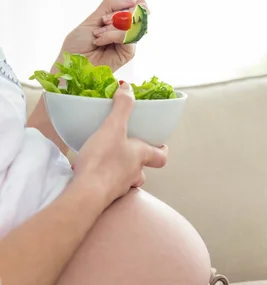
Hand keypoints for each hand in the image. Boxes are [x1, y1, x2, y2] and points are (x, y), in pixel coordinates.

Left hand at [57, 0, 149, 72]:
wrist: (71, 61)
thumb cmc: (78, 43)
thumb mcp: (93, 17)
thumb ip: (111, 6)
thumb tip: (134, 1)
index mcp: (119, 21)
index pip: (138, 6)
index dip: (136, 3)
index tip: (126, 5)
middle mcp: (126, 30)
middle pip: (139, 14)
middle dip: (119, 14)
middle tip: (103, 22)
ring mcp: (128, 42)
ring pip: (133, 25)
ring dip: (113, 26)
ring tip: (97, 35)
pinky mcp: (128, 53)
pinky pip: (128, 38)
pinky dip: (113, 35)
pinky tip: (100, 41)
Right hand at [73, 82, 167, 205]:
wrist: (86, 193)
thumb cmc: (103, 160)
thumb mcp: (113, 126)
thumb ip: (122, 106)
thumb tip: (127, 88)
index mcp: (141, 155)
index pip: (161, 156)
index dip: (162, 149)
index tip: (159, 144)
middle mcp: (135, 173)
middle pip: (144, 169)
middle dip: (139, 161)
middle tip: (128, 149)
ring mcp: (121, 187)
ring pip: (127, 179)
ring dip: (122, 171)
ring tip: (110, 161)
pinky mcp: (105, 196)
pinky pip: (109, 187)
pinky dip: (104, 179)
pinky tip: (92, 172)